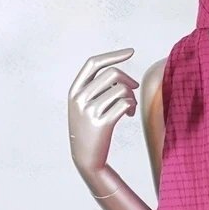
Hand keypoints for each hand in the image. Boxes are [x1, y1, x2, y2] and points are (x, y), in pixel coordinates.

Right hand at [68, 48, 138, 173]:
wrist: (85, 158)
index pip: (93, 63)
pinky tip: (128, 113)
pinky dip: (131, 106)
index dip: (113, 55)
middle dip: (128, 79)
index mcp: (74, 91)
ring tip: (129, 107)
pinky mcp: (102, 123)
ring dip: (131, 96)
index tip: (131, 52)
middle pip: (112, 74)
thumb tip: (121, 75)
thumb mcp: (84, 107)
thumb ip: (96, 89)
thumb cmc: (89, 130)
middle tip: (133, 89)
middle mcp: (80, 98)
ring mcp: (90, 111)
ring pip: (121, 89)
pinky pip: (124, 104)